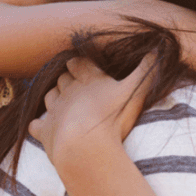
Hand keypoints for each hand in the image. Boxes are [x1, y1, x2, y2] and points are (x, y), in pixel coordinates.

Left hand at [29, 53, 156, 185]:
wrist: (85, 147)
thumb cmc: (112, 117)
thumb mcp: (136, 91)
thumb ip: (147, 70)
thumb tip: (159, 47)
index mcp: (88, 79)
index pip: (78, 63)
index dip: (79, 64)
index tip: (81, 65)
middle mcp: (68, 91)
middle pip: (62, 79)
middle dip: (67, 80)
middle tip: (75, 86)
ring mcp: (54, 111)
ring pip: (49, 97)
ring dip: (54, 98)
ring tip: (64, 105)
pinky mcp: (45, 131)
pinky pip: (36, 124)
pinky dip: (39, 124)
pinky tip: (45, 127)